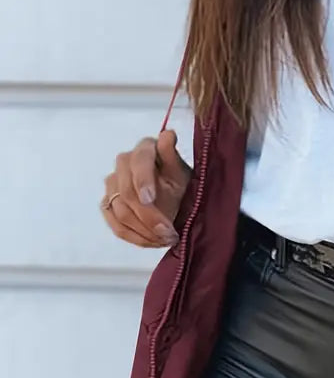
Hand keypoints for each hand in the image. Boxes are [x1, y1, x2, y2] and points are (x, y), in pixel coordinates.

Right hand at [100, 130, 193, 247]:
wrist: (175, 196)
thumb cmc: (179, 180)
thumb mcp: (181, 170)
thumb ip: (171, 156)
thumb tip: (168, 135)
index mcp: (144, 149)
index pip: (138, 162)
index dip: (142, 180)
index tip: (149, 199)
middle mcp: (123, 164)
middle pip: (127, 193)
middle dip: (149, 217)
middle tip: (169, 234)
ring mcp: (112, 184)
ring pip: (120, 212)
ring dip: (144, 231)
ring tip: (166, 240)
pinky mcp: (108, 204)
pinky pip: (115, 225)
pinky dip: (134, 237)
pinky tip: (152, 243)